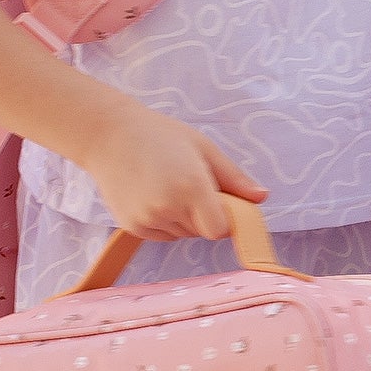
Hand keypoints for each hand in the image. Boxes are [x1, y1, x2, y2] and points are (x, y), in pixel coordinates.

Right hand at [84, 105, 268, 244]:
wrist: (107, 135)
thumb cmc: (161, 136)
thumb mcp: (204, 149)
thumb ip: (234, 178)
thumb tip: (262, 198)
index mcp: (191, 187)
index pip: (220, 229)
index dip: (226, 219)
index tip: (221, 201)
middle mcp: (168, 208)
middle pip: (203, 231)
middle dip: (205, 215)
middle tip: (190, 184)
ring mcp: (146, 219)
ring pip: (183, 234)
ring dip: (185, 219)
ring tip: (168, 185)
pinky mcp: (131, 226)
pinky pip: (162, 235)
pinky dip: (165, 222)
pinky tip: (153, 195)